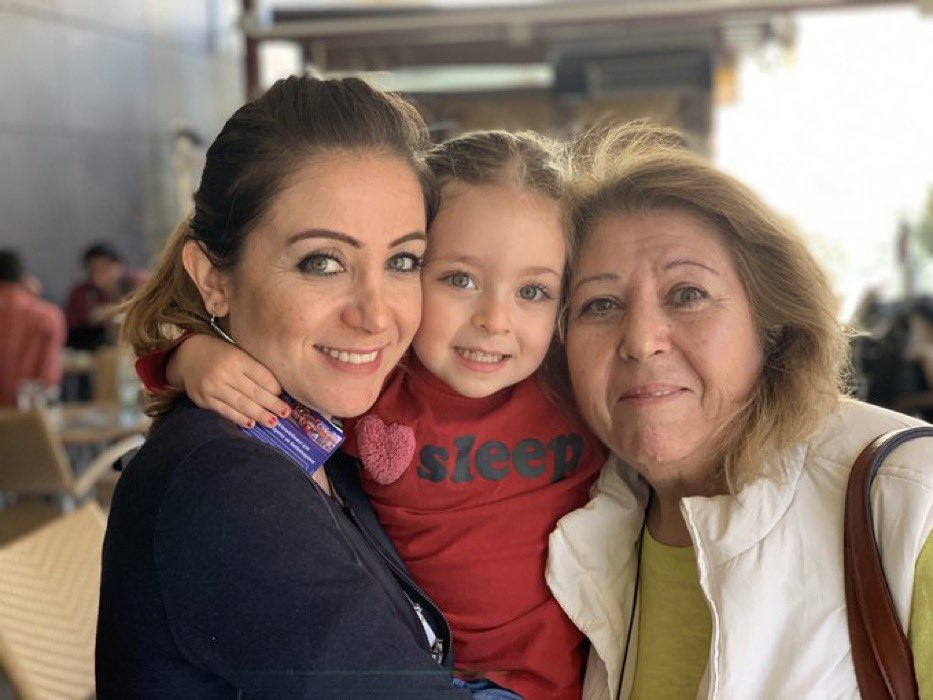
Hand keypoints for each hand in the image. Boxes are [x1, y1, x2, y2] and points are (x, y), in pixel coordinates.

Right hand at [169, 334, 289, 427]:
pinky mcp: (203, 400)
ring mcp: (212, 387)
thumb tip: (277, 391)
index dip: (275, 388)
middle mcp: (225, 373)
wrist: (188, 356)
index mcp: (237, 358)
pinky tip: (251, 423)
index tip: (285, 396)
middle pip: (254, 392)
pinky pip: (225, 411)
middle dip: (272, 404)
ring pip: (241, 404)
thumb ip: (255, 369)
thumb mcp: (239, 354)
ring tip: (273, 422)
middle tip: (286, 413)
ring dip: (259, 415)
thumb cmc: (221, 356)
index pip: (261, 376)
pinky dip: (239, 418)